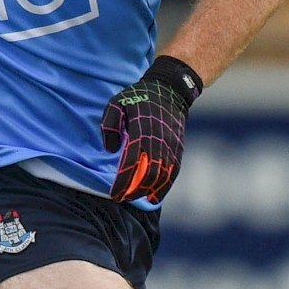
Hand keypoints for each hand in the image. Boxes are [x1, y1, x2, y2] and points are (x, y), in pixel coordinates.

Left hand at [99, 56, 203, 202]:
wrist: (170, 90)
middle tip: (122, 198)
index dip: (123, 182)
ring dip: (148, 190)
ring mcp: (170, 146)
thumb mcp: (116, 103)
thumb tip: (111, 150)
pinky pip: (173, 173)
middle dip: (134, 190)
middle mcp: (158, 141)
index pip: (131, 163)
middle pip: (147, 174)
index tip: (114, 194)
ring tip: (136, 198)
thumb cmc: (140, 97)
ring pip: (162, 176)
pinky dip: (165, 187)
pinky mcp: (178, 149)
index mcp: (140, 131)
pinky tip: (155, 197)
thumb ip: (109, 126)